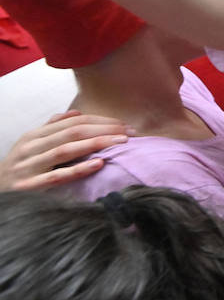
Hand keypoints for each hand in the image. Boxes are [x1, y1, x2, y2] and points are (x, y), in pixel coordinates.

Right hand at [0, 111, 132, 190]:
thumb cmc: (17, 169)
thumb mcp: (29, 146)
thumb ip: (51, 129)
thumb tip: (75, 113)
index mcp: (33, 136)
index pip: (72, 122)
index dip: (100, 121)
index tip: (124, 124)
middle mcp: (30, 148)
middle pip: (72, 133)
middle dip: (104, 130)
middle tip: (130, 132)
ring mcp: (29, 167)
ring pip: (66, 150)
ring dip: (96, 144)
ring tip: (121, 142)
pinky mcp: (29, 187)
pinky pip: (57, 176)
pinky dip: (79, 169)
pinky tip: (100, 164)